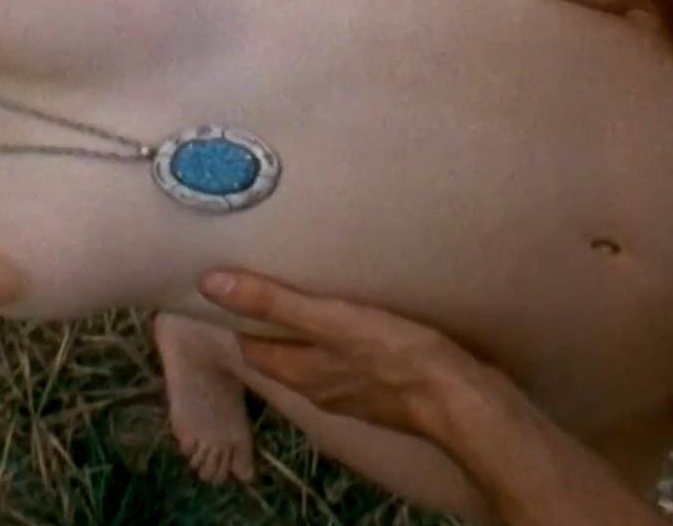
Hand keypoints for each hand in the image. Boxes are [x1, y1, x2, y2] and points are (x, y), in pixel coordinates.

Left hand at [198, 270, 504, 438]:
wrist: (461, 398)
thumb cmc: (394, 357)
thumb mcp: (329, 320)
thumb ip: (273, 303)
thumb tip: (210, 284)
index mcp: (300, 374)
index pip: (253, 348)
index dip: (245, 317)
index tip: (247, 282)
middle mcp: (321, 389)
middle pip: (286, 353)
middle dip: (280, 319)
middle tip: (285, 275)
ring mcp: (356, 393)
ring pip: (322, 357)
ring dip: (317, 328)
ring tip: (326, 288)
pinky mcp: (388, 390)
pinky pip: (356, 361)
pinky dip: (351, 338)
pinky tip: (370, 315)